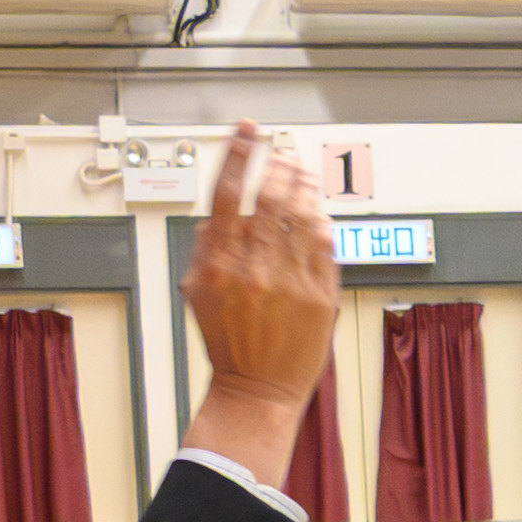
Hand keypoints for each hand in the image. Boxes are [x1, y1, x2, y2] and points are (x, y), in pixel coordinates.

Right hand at [175, 126, 338, 475]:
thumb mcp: (196, 294)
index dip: (239, 154)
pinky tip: (318, 209)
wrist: (257, 389)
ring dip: (303, 187)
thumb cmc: (228, 345)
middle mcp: (255, 269)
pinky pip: (325, 246)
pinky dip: (321, 221)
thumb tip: (216, 217)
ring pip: (302, 217)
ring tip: (303, 171)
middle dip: (278, 166)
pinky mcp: (321, 296)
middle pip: (271, 198)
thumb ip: (205, 250)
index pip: (229, 193)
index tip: (247, 131)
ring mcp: (291, 282)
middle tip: (283, 151)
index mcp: (219, 264)